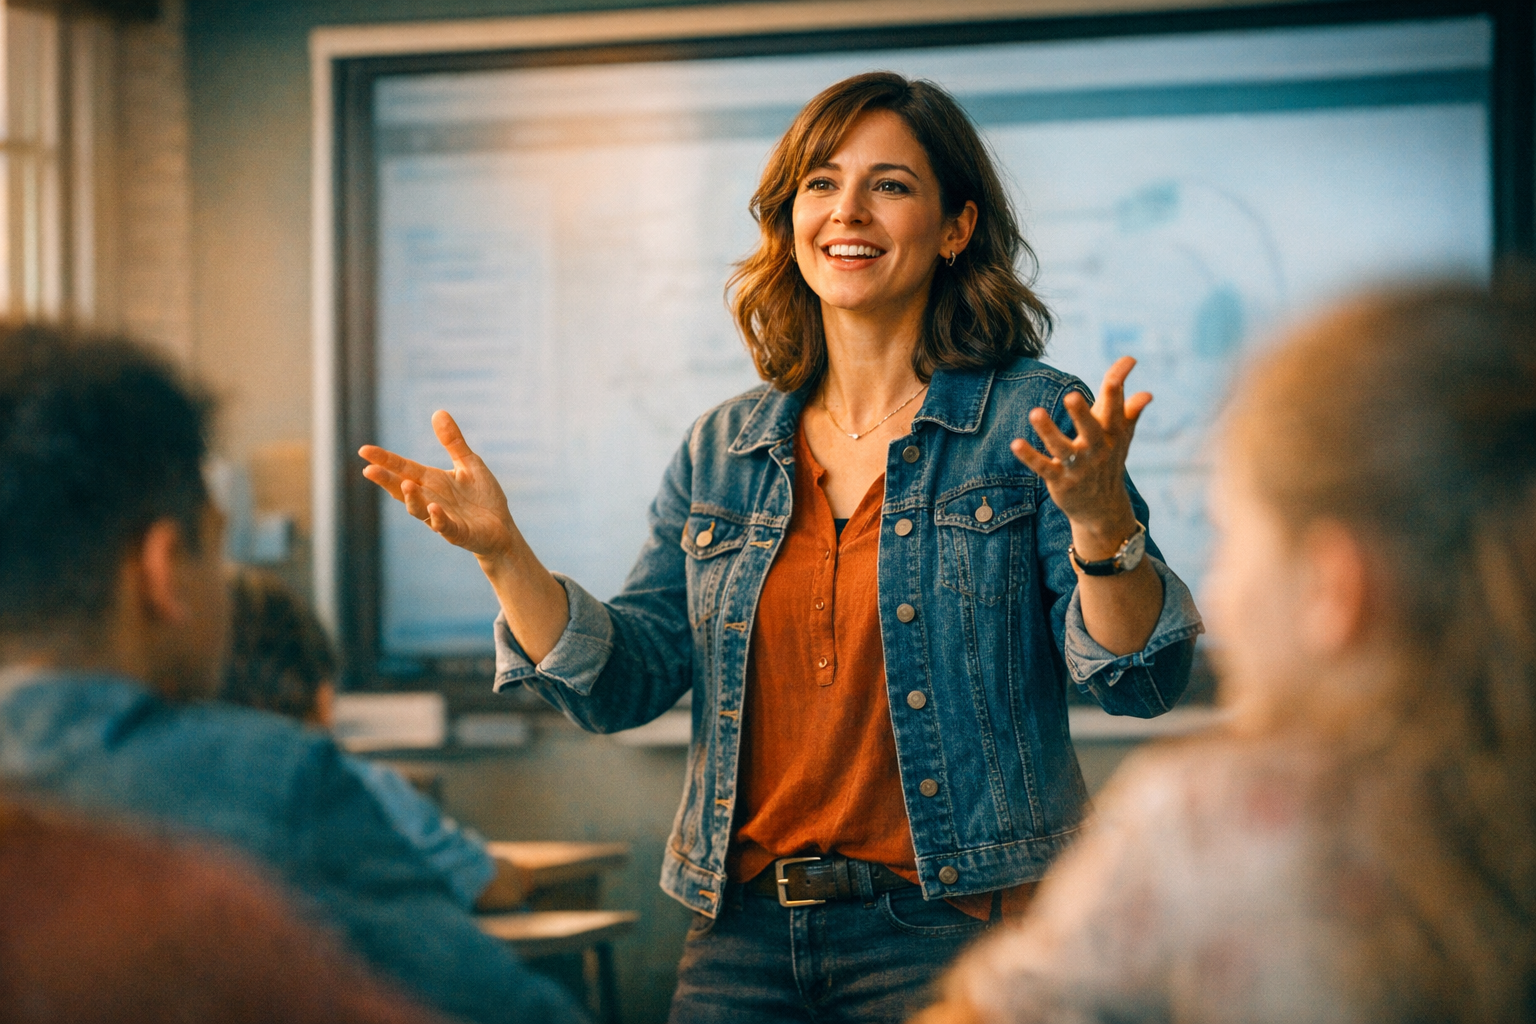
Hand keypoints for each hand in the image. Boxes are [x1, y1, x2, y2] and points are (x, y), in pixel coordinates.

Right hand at [359, 410, 516, 560]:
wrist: (502, 529)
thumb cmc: (483, 497)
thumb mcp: (468, 463)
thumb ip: (452, 442)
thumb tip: (438, 412)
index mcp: (432, 481)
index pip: (403, 468)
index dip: (384, 460)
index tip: (363, 450)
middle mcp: (430, 499)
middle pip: (402, 489)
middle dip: (386, 480)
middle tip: (368, 469)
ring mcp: (441, 517)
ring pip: (418, 510)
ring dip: (411, 498)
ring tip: (406, 484)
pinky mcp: (458, 533)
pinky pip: (444, 526)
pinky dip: (438, 518)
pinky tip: (434, 507)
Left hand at [1010, 356, 1150, 556]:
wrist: (1102, 508)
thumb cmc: (1109, 462)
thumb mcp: (1121, 438)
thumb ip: (1130, 412)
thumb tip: (1147, 393)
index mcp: (1113, 436)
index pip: (1116, 409)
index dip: (1118, 389)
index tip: (1123, 367)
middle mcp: (1098, 450)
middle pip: (1092, 430)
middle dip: (1082, 414)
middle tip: (1071, 395)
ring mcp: (1079, 467)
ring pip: (1063, 448)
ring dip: (1049, 431)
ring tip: (1035, 413)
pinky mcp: (1061, 481)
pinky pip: (1044, 467)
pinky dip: (1030, 457)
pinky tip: (1016, 444)